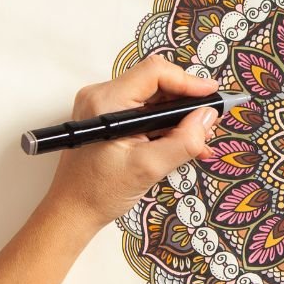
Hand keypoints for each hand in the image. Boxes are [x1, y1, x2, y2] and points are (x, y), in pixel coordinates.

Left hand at [42, 54, 220, 235]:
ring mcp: (104, 106)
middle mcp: (102, 96)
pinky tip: (181, 143)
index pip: (155, 73)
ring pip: (153, 98)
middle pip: (156, 83)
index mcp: (106, 102)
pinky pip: (144, 111)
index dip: (188, 81)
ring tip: (198, 141)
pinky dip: (164, 125)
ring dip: (178, 117)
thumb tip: (207, 117)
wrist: (73, 211)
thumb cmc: (98, 192)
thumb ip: (184, 141)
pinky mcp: (108, 117)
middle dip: (185, 103)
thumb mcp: (149, 168)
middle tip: (208, 123)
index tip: (211, 95)